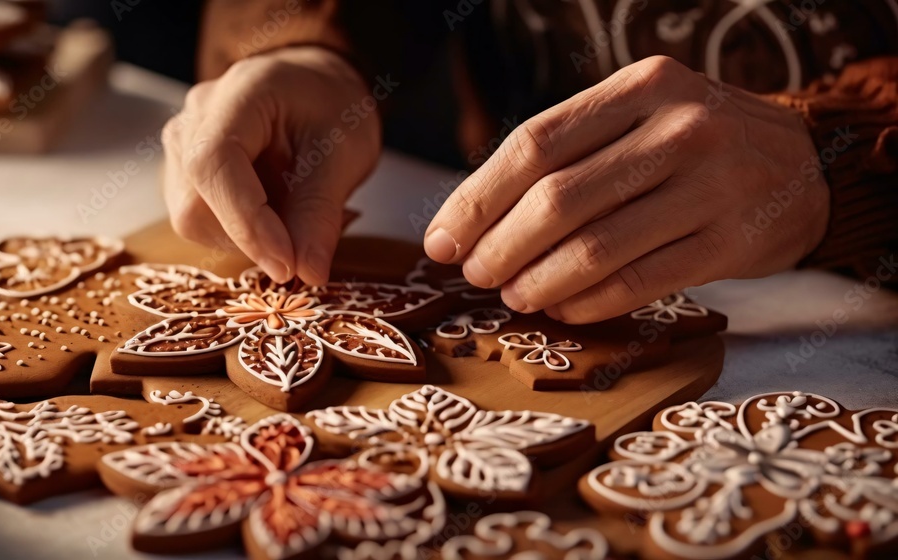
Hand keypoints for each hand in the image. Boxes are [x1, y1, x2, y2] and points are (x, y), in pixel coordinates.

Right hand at [163, 46, 380, 284]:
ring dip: (249, 240)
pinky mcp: (183, 175)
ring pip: (195, 221)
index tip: (286, 265)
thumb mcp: (346, 152)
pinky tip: (279, 215)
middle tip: (308, 242)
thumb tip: (308, 274)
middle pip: (195, 204)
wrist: (313, 88)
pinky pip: (203, 223)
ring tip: (300, 217)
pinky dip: (244, 234)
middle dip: (251, 239)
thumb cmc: (331, 108)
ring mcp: (180, 148)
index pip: (213, 163)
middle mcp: (193, 119)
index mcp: (238, 94)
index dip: (246, 222)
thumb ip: (321, 211)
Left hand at [424, 56, 829, 322]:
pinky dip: (589, 302)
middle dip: (501, 246)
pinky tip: (563, 307)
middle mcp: (679, 128)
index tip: (442, 240)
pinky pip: (641, 282)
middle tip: (475, 275)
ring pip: (597, 247)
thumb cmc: (692, 145)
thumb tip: (475, 220)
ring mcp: (711, 185)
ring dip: (539, 280)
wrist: (804, 165)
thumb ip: (568, 154)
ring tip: (512, 296)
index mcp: (639, 87)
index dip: (477, 199)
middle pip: (559, 198)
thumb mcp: (637, 117)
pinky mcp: (733, 240)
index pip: (535, 144)